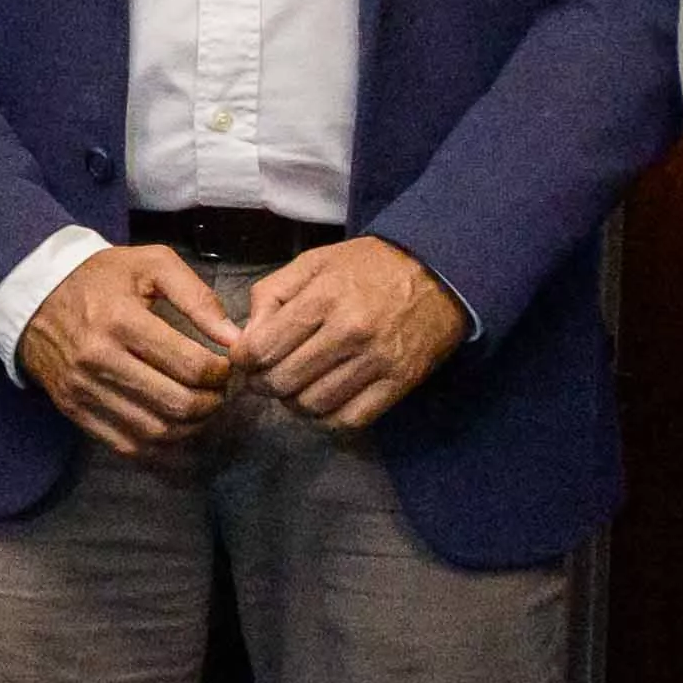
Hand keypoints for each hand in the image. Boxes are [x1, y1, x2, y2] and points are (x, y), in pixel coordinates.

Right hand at [22, 242, 244, 461]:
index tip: (225, 366)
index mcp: (121, 320)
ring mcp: (84, 390)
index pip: (190, 366)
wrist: (35, 297)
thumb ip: (198, 297)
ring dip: (190, 427)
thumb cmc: (100, 277)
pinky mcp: (74, 410)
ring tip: (201, 408)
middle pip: (177, 404)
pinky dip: (159, 446)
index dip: (221, 373)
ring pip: (155, 431)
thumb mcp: (151, 264)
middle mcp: (99, 360)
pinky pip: (126, 445)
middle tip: (219, 391)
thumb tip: (233, 338)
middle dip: (212, 403)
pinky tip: (174, 428)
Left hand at [241, 237, 467, 432]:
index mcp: (325, 297)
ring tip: (295, 387)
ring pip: (313, 405)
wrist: (438, 272)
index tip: (245, 359)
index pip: (262, 349)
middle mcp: (351, 331)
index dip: (243, 360)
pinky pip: (349, 419)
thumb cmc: (368, 267)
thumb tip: (244, 339)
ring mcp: (378, 361)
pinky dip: (327, 419)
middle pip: (283, 381)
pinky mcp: (400, 383)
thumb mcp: (314, 263)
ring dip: (293, 403)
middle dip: (264, 384)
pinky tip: (322, 401)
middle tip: (266, 376)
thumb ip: (272, 295)